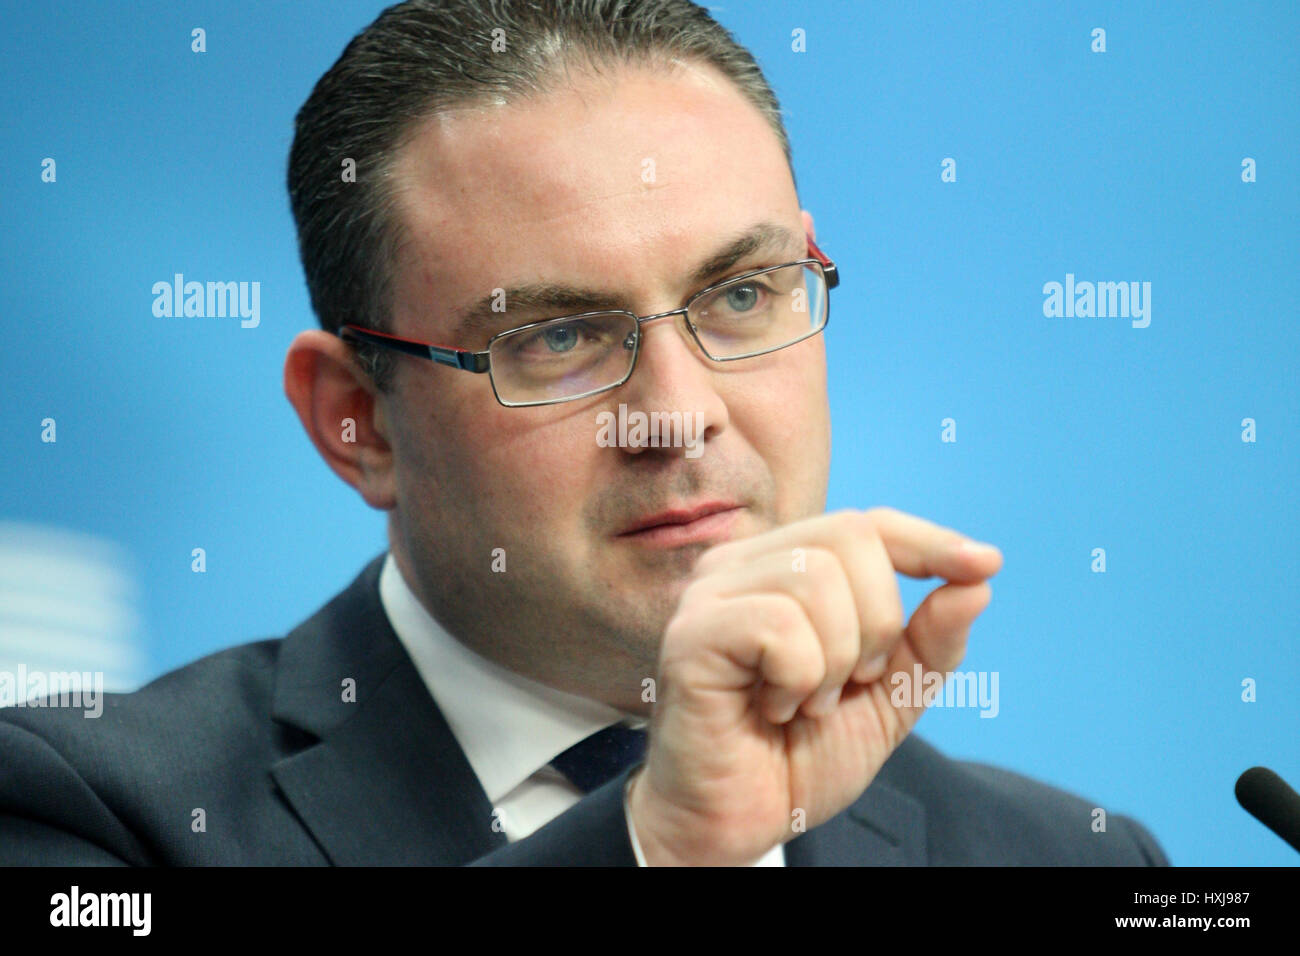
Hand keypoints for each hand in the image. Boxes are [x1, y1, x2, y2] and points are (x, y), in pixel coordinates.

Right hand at [627, 507, 1001, 864]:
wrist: (738, 823)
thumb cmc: (798, 755)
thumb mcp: (890, 697)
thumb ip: (930, 641)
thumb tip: (978, 579)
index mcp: (783, 568)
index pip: (866, 524)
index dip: (928, 540)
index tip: (986, 564)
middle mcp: (741, 566)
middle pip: (849, 537)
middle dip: (879, 622)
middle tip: (852, 683)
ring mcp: (710, 594)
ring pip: (816, 579)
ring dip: (837, 661)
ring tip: (806, 702)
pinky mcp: (692, 633)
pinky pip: (780, 626)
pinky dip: (799, 678)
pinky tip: (774, 707)